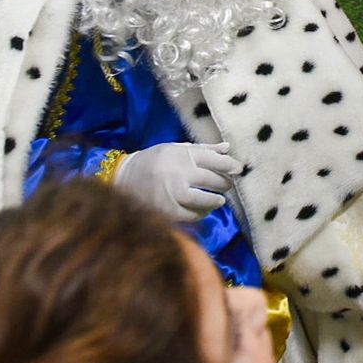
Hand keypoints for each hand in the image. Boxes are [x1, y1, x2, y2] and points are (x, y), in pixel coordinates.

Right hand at [113, 141, 242, 221]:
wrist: (123, 176)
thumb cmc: (154, 160)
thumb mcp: (176, 148)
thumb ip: (203, 149)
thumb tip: (228, 147)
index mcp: (184, 155)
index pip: (216, 160)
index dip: (231, 165)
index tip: (238, 169)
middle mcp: (180, 173)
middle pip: (212, 179)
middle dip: (225, 183)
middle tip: (228, 185)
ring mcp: (173, 192)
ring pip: (204, 199)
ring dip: (216, 200)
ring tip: (220, 200)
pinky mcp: (166, 209)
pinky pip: (190, 214)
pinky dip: (200, 213)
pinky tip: (204, 210)